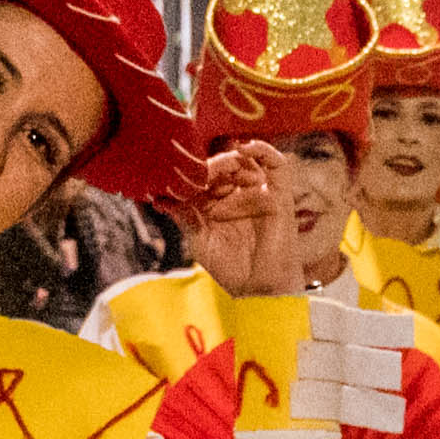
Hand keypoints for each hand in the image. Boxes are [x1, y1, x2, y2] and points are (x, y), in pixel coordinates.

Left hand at [182, 140, 297, 296]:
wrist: (258, 290)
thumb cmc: (231, 270)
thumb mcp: (199, 240)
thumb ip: (184, 216)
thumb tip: (160, 198)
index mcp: (218, 203)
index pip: (203, 177)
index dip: (187, 174)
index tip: (170, 177)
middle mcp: (238, 195)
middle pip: (223, 165)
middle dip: (205, 167)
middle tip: (190, 172)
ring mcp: (259, 193)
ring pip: (244, 161)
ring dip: (226, 160)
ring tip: (211, 171)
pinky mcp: (279, 195)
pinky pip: (276, 164)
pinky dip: (262, 149)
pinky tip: (244, 148)